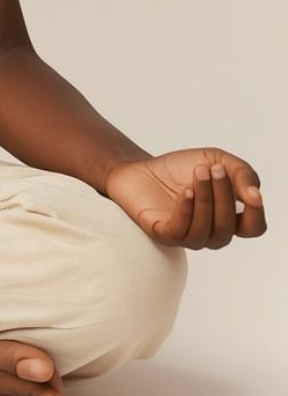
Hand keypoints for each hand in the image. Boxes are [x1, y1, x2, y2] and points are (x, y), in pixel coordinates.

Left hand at [104, 148, 266, 248]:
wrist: (138, 168)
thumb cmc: (179, 168)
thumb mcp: (217, 159)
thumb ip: (243, 174)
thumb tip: (255, 196)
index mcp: (226, 217)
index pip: (253, 228)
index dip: (256, 213)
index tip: (250, 192)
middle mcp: (210, 232)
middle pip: (228, 227)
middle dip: (224, 195)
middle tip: (213, 169)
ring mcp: (186, 236)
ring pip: (206, 231)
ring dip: (205, 199)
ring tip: (198, 173)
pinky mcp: (163, 234)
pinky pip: (180, 231)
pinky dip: (186, 210)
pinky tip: (185, 191)